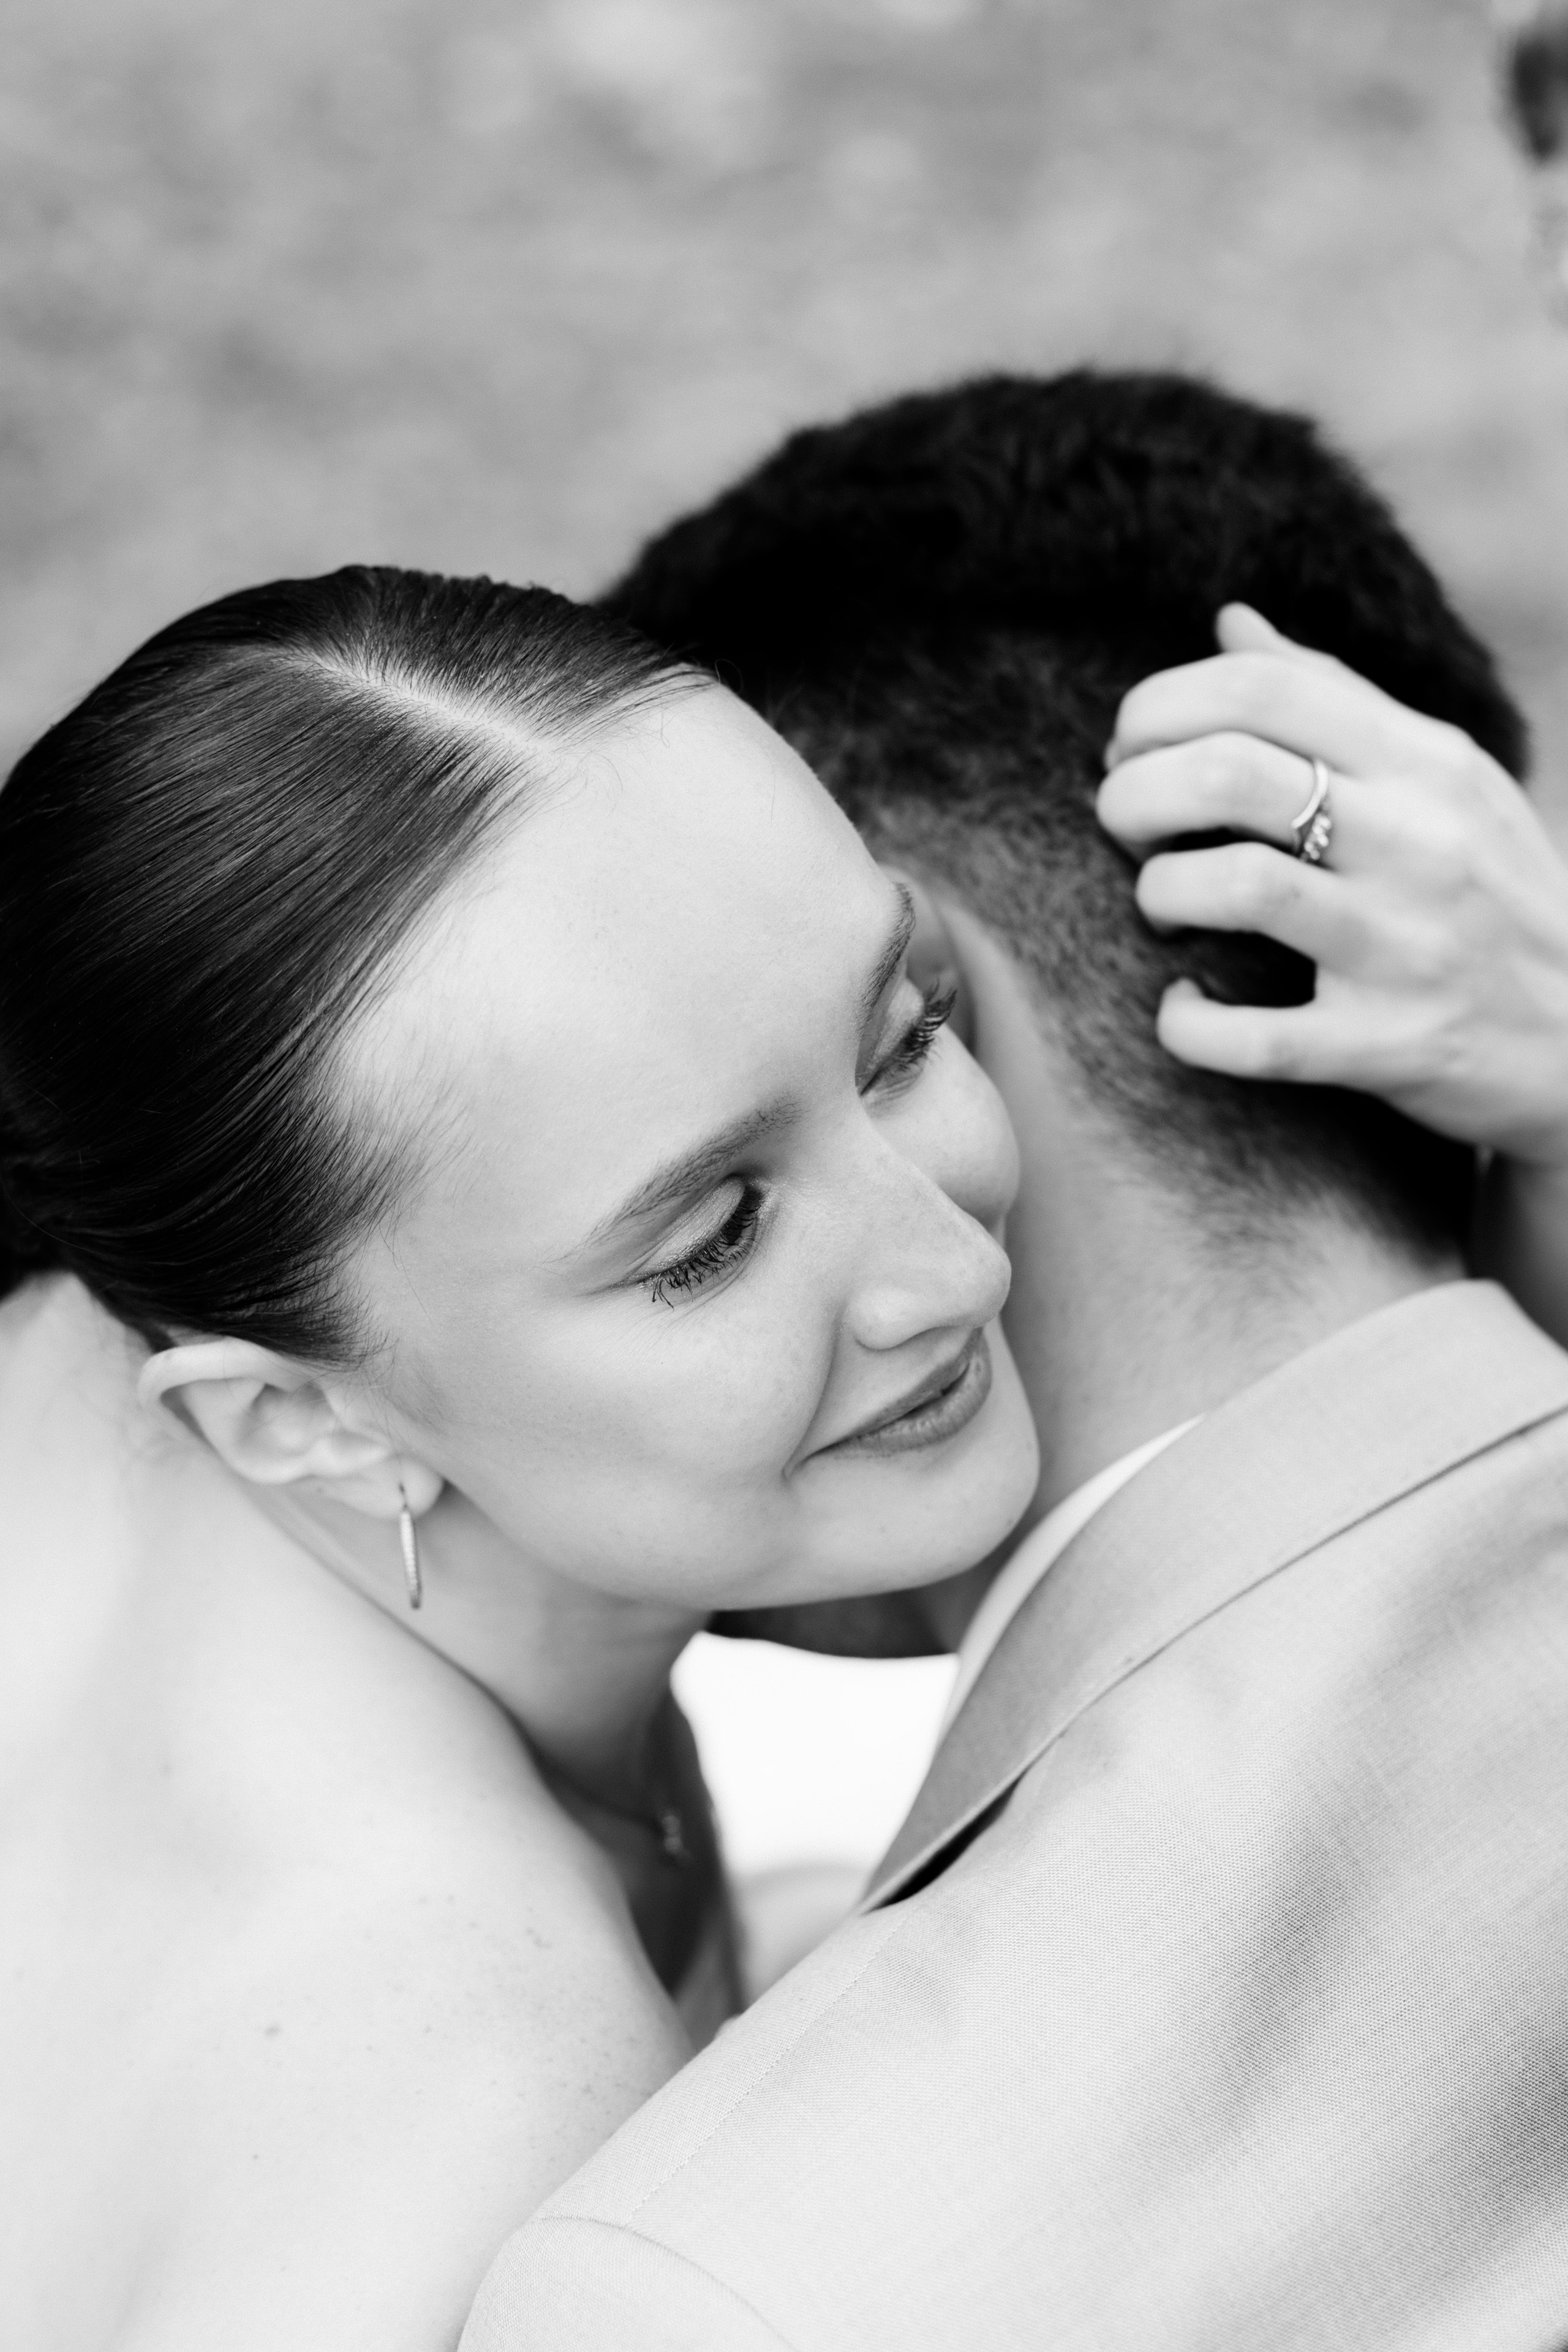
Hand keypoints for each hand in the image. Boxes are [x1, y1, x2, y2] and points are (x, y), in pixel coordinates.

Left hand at [1097, 606, 1567, 1165]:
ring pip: (1236, 887)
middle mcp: (1418, 842)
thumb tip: (1230, 622)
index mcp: (1423, 761)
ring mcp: (1404, 947)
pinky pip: (1251, 1038)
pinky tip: (1184, 1006)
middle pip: (1230, 773)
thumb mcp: (1441, 780)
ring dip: (1159, 893)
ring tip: (1160, 903)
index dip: (1161, 707)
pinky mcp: (1386, 1047)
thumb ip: (1334, 700)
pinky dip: (1187, 1022)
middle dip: (1135, 792)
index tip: (1130, 746)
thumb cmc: (1490, 892)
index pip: (1261, 686)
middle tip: (1123, 822)